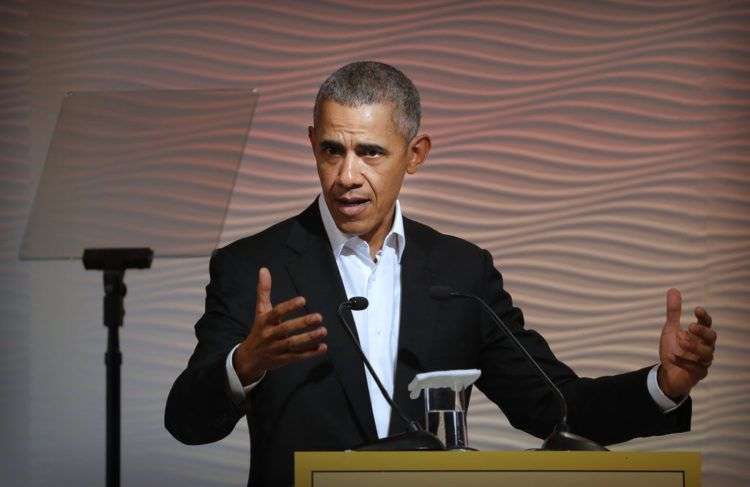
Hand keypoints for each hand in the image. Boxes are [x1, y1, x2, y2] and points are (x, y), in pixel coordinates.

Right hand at [233, 267, 326, 384]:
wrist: (249, 358)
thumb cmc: (258, 330)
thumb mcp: (260, 310)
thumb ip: (264, 291)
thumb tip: (264, 269)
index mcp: (265, 321)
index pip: (277, 312)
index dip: (289, 306)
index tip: (303, 300)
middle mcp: (270, 335)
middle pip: (286, 329)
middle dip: (303, 323)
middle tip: (319, 317)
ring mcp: (277, 348)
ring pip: (293, 344)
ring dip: (309, 338)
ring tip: (323, 331)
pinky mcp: (283, 360)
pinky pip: (297, 357)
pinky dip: (310, 353)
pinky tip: (323, 347)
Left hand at [658, 288, 715, 397]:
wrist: (668, 372)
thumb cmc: (674, 348)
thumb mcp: (671, 329)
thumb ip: (673, 312)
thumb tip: (673, 290)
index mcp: (699, 335)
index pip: (707, 324)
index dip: (704, 317)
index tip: (697, 309)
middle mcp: (704, 347)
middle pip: (712, 338)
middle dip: (703, 332)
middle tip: (690, 327)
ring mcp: (703, 361)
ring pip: (707, 354)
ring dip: (693, 346)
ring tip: (679, 340)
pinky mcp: (698, 374)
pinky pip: (696, 369)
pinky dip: (684, 363)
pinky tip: (672, 357)